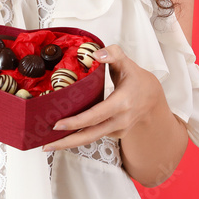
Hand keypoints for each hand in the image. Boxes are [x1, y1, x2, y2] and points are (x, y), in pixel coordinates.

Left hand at [42, 43, 165, 151]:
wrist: (152, 98)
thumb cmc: (136, 79)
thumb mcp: (126, 62)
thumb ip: (112, 53)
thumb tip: (95, 54)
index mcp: (122, 102)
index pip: (96, 115)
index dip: (76, 122)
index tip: (57, 124)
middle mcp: (120, 120)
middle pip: (90, 135)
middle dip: (67, 142)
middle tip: (46, 145)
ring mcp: (118, 130)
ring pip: (91, 139)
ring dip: (69, 143)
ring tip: (48, 144)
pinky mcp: (115, 134)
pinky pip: (95, 135)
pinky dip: (79, 136)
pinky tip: (63, 135)